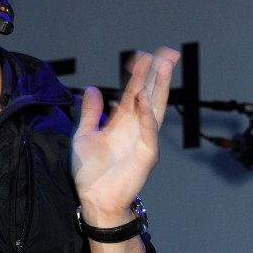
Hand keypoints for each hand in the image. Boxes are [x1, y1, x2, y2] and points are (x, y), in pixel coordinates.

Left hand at [71, 48, 179, 226]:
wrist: (94, 199)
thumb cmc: (91, 173)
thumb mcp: (85, 135)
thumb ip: (90, 113)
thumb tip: (91, 89)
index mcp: (123, 123)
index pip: (133, 92)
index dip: (137, 74)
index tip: (140, 55)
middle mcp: (136, 128)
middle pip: (151, 95)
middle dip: (158, 74)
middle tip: (167, 53)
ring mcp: (143, 140)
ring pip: (156, 108)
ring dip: (159, 87)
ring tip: (163, 66)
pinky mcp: (145, 155)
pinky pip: (149, 132)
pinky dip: (148, 115)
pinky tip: (147, 98)